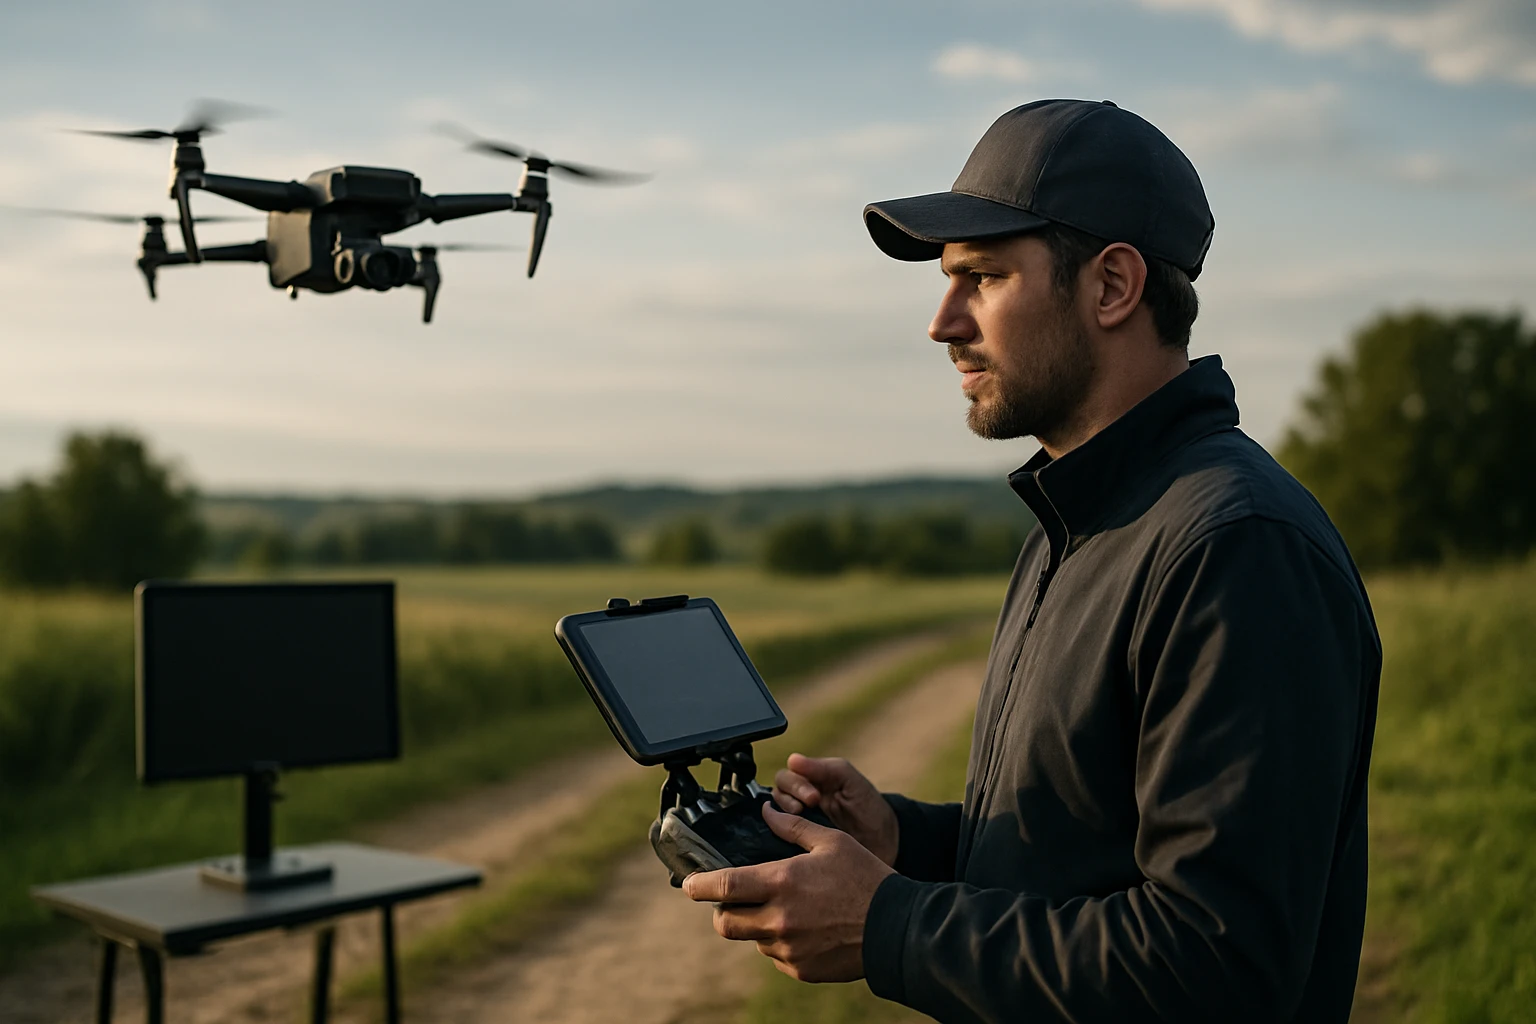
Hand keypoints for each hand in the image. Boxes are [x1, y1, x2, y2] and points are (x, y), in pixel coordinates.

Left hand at [683, 803, 894, 981]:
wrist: (896, 928)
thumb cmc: (866, 878)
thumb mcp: (832, 842)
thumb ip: (794, 827)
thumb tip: (768, 811)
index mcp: (782, 882)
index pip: (723, 886)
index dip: (699, 885)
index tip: (689, 884)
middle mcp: (779, 919)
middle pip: (725, 923)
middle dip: (722, 911)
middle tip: (732, 900)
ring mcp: (788, 948)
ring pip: (752, 939)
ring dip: (756, 926)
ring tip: (784, 910)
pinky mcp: (800, 969)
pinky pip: (776, 957)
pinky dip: (780, 943)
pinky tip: (805, 928)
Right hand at [773, 753, 898, 865]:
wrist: (884, 844)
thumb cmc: (869, 808)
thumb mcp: (851, 781)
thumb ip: (823, 768)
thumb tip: (793, 759)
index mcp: (812, 781)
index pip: (787, 776)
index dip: (796, 784)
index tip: (814, 796)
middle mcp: (801, 800)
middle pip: (777, 792)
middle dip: (790, 797)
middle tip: (810, 805)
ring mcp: (800, 822)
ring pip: (775, 813)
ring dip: (784, 813)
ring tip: (803, 818)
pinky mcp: (800, 842)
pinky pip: (779, 836)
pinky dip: (780, 833)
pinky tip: (791, 834)